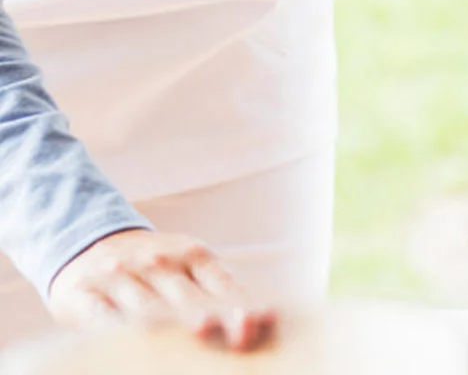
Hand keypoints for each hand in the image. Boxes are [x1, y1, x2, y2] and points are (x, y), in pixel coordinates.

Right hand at [48, 229, 275, 351]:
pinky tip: (122, 344)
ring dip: (168, 322)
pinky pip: (98, 315)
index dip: (238, 304)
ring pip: (145, 308)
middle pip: (187, 297)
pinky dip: (112, 328)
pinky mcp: (85, 295)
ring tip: (195, 330)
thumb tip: (262, 316)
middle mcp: (159, 263)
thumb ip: (217, 289)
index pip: (220, 283)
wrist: (90, 242)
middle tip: (234, 331)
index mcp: (191, 255)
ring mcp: (121, 278)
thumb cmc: (156, 266)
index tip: (256, 322)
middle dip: (210, 316)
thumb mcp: (188, 264)